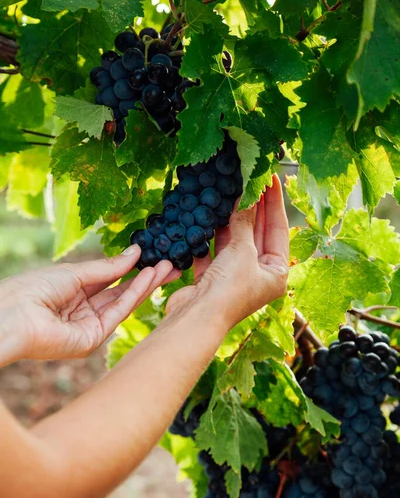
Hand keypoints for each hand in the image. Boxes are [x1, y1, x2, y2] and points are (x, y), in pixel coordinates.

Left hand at [0, 246, 178, 364]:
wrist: (13, 314)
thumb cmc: (34, 289)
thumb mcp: (76, 272)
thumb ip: (108, 267)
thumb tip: (135, 252)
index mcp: (76, 292)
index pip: (111, 281)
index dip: (132, 269)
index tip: (154, 256)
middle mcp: (85, 311)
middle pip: (122, 293)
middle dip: (147, 278)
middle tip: (172, 264)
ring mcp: (89, 327)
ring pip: (123, 303)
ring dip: (146, 284)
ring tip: (168, 267)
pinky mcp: (92, 340)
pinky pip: (117, 314)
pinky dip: (134, 296)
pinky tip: (148, 278)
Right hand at [167, 174, 288, 329]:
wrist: (196, 318)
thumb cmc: (229, 289)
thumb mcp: (242, 250)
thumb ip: (244, 222)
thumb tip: (247, 198)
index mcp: (276, 273)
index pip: (278, 230)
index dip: (274, 203)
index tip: (270, 179)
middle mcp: (257, 275)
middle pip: (257, 234)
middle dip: (253, 208)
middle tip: (250, 180)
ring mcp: (233, 277)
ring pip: (234, 242)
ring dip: (230, 220)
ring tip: (229, 192)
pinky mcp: (211, 280)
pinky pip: (213, 252)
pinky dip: (209, 236)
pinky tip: (207, 216)